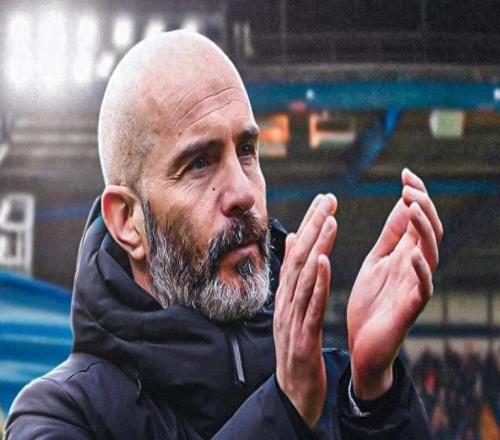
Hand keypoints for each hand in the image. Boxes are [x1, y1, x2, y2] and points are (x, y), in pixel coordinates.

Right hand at [274, 193, 337, 427]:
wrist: (293, 395)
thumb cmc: (298, 350)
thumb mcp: (294, 312)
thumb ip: (296, 279)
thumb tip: (297, 243)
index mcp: (286, 296)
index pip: (297, 254)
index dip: (310, 225)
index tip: (324, 200)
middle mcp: (285, 302)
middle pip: (298, 258)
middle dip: (314, 226)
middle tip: (329, 198)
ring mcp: (292, 320)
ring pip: (303, 277)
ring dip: (316, 246)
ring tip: (330, 220)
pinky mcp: (302, 338)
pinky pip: (310, 306)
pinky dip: (317, 282)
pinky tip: (324, 261)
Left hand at [347, 169, 442, 399]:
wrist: (363, 343)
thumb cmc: (371, 302)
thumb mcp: (377, 260)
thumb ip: (391, 235)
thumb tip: (403, 201)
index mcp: (405, 253)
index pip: (417, 219)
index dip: (416, 195)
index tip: (405, 174)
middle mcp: (415, 266)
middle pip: (429, 231)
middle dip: (423, 206)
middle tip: (410, 187)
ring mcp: (415, 286)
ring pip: (431, 253)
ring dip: (424, 229)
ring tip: (413, 207)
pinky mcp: (410, 308)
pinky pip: (423, 288)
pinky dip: (421, 271)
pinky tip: (414, 255)